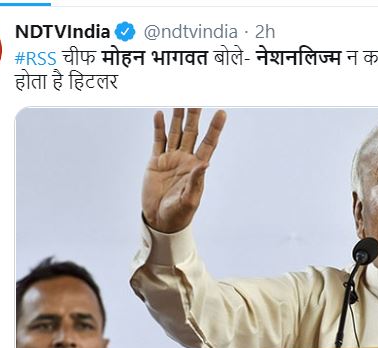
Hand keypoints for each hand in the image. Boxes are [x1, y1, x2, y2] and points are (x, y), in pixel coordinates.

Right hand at [142, 108, 226, 233]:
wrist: (160, 220)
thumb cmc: (179, 214)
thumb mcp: (190, 199)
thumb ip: (197, 181)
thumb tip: (205, 163)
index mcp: (197, 168)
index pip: (209, 143)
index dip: (215, 128)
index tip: (222, 112)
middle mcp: (185, 159)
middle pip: (192, 132)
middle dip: (195, 115)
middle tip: (198, 97)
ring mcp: (171, 159)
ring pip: (175, 132)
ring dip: (178, 117)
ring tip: (180, 99)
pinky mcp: (156, 162)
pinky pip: (158, 141)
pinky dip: (159, 127)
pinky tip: (160, 114)